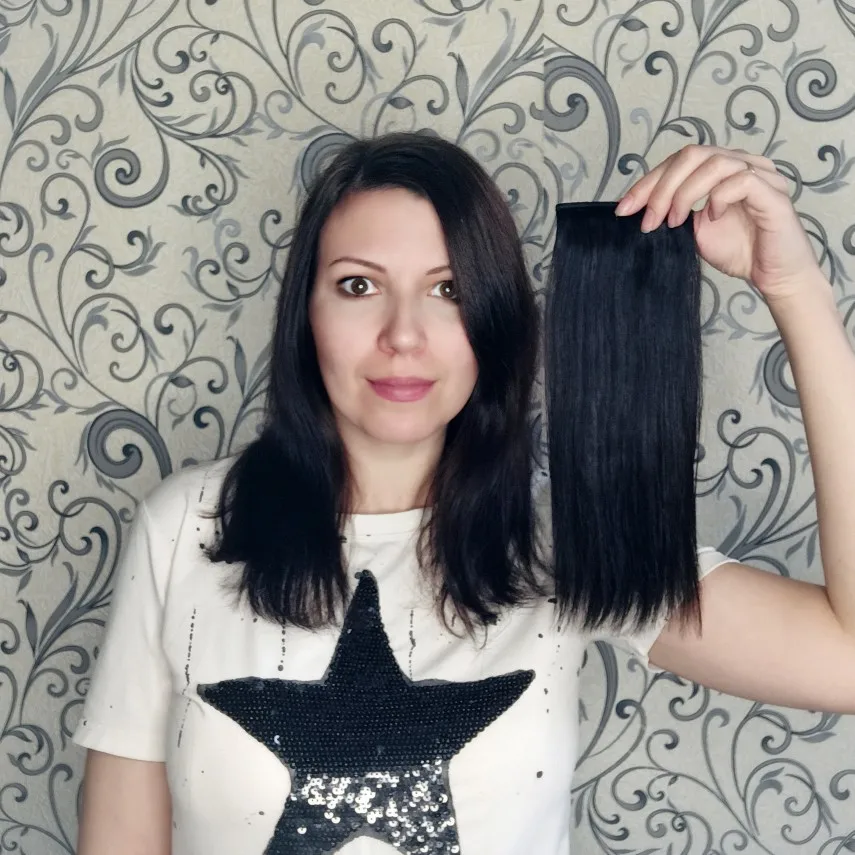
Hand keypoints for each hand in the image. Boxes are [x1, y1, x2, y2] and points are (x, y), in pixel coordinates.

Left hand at [615, 145, 825, 304]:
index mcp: (722, 168)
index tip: (623, 209)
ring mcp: (761, 175)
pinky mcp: (774, 194)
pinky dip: (718, 197)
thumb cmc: (740, 250)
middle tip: (649, 221)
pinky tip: (711, 217)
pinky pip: (742, 180)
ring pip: (714, 163)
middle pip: (692, 155)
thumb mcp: (694, 230)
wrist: (774, 276)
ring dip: (684, 193)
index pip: (678, 162)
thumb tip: (638, 209)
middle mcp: (742, 164)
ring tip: (674, 222)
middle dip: (661, 188)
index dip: (647, 182)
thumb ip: (674, 212)